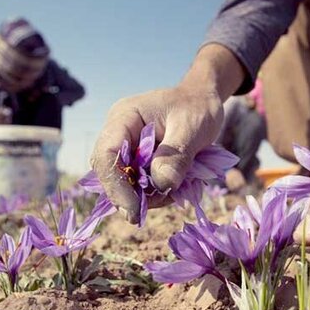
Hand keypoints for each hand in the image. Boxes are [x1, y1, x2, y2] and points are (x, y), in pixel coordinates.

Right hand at [90, 44, 245, 222]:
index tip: (134, 209)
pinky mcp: (137, 161)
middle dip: (133, 194)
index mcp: (124, 117)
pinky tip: (175, 186)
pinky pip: (139, 184)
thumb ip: (176, 155)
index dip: (115, 185)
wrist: (204, 101)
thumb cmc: (198, 108)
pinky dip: (155, 192)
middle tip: (164, 200)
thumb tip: (160, 185)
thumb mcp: (193, 128)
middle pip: (110, 173)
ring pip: (125, 183)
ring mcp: (127, 148)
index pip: (105, 154)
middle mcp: (119, 133)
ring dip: (148, 195)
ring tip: (177, 189)